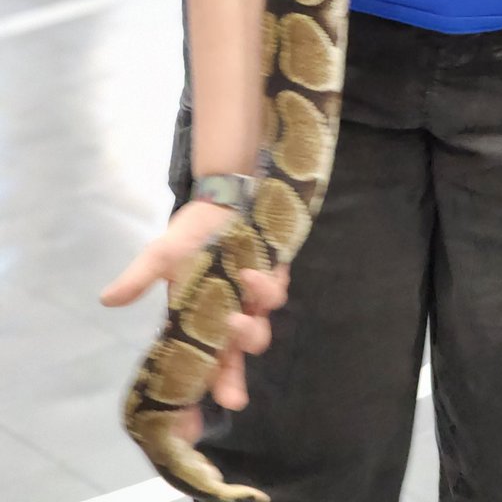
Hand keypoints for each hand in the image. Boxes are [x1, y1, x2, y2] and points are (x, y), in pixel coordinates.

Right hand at [100, 200, 289, 440]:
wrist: (225, 199)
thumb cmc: (191, 233)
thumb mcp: (161, 255)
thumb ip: (139, 279)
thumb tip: (106, 299)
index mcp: (196, 321)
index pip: (195, 365)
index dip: (194, 393)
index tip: (192, 423)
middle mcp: (225, 319)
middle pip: (231, 362)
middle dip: (231, 382)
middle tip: (231, 396)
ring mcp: (250, 303)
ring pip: (256, 334)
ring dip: (247, 333)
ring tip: (236, 317)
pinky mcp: (272, 280)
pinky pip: (274, 297)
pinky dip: (264, 290)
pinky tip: (251, 275)